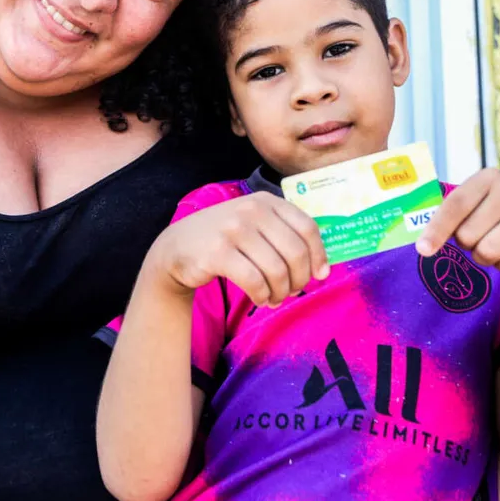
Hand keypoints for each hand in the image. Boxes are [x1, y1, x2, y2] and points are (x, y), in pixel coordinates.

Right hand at [149, 192, 328, 306]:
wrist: (177, 246)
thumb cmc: (225, 239)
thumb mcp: (255, 225)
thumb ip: (286, 236)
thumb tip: (322, 270)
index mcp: (265, 201)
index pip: (307, 228)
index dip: (319, 255)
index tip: (319, 275)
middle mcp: (250, 210)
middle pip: (295, 252)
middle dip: (299, 279)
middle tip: (292, 291)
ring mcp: (233, 229)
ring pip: (277, 270)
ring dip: (280, 292)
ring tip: (274, 298)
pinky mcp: (218, 252)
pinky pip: (254, 281)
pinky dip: (262, 296)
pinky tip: (260, 298)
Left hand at [416, 169, 499, 277]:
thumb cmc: (492, 219)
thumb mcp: (472, 207)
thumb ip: (447, 216)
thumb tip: (423, 244)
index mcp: (489, 178)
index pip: (455, 205)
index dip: (436, 229)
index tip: (423, 249)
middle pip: (467, 234)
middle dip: (467, 243)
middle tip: (481, 235)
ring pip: (487, 252)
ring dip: (484, 257)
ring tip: (497, 244)